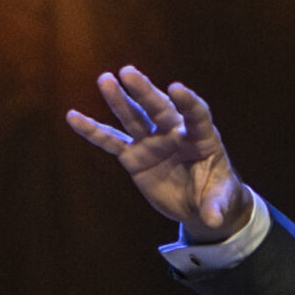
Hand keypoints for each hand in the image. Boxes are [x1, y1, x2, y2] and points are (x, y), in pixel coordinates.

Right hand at [65, 66, 252, 240]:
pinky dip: (93, 131)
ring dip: (119, 100)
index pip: (196, 114)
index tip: (176, 89)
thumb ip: (215, 208)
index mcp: (203, 138)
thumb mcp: (221, 203)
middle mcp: (175, 133)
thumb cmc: (216, 195)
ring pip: (134, 118)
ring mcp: (152, 142)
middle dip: (144, 92)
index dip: (188, 102)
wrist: (198, 203)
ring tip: (105, 80)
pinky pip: (112, 142)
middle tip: (128, 73)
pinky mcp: (134, 156)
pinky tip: (74, 117)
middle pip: (159, 108)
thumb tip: (213, 220)